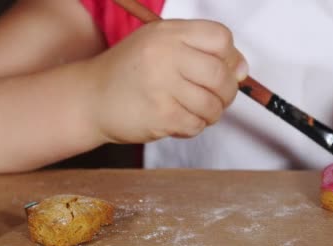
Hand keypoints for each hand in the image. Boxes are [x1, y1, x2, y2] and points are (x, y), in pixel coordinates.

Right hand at [86, 19, 247, 143]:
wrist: (90, 99)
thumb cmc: (131, 73)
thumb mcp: (161, 47)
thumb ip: (201, 52)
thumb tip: (242, 69)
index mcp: (168, 32)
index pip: (221, 37)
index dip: (230, 56)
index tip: (224, 69)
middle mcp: (165, 54)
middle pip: (222, 74)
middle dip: (227, 92)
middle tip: (215, 97)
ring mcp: (162, 85)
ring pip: (213, 104)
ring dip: (211, 113)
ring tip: (194, 110)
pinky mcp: (160, 115)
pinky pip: (197, 125)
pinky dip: (193, 126)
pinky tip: (177, 119)